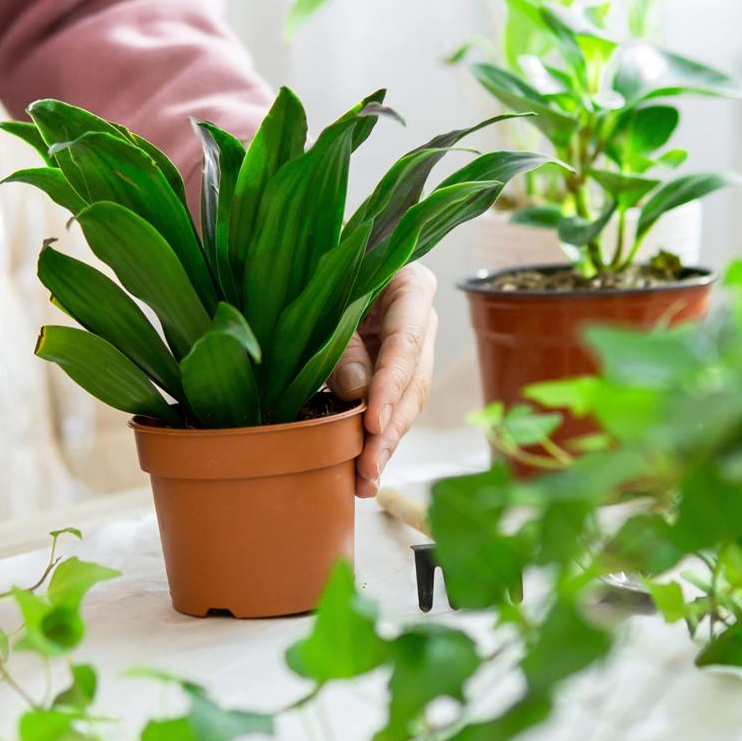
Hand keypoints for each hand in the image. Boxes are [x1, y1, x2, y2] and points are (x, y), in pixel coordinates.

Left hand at [329, 263, 437, 497]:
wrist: (320, 259)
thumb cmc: (323, 269)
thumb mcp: (328, 301)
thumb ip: (342, 346)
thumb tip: (356, 393)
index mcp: (412, 287)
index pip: (406, 343)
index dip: (390, 386)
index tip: (373, 423)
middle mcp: (422, 321)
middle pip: (413, 382)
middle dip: (390, 430)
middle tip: (368, 467)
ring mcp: (413, 349)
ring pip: (407, 403)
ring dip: (386, 444)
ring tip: (364, 480)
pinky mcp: (397, 371)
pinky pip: (393, 407)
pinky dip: (379, 438)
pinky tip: (365, 471)